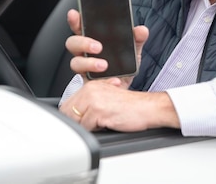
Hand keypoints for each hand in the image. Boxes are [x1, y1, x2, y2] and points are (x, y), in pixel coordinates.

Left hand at [59, 80, 179, 131]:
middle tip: (95, 123)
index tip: (84, 121)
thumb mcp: (107, 98)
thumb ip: (90, 103)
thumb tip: (73, 116)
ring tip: (103, 122)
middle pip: (67, 113)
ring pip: (76, 121)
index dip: (73, 117)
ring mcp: (93, 99)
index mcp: (91, 85)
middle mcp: (90, 89)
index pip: (67, 105)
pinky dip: (96, 130)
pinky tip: (108, 124)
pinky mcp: (98, 110)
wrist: (149, 108)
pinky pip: (86, 128)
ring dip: (87, 127)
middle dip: (78, 122)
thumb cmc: (131, 106)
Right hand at [65, 9, 147, 81]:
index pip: (79, 27)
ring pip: (76, 63)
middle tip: (98, 47)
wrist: (125, 85)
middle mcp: (85, 52)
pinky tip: (113, 80)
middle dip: (83, 43)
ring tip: (104, 65)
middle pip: (72, 43)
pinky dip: (102, 81)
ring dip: (89, 63)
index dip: (74, 20)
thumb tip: (142, 30)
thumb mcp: (133, 48)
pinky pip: (88, 83)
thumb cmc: (123, 64)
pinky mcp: (89, 84)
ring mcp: (85, 68)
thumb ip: (137, 38)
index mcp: (92, 39)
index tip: (74, 14)